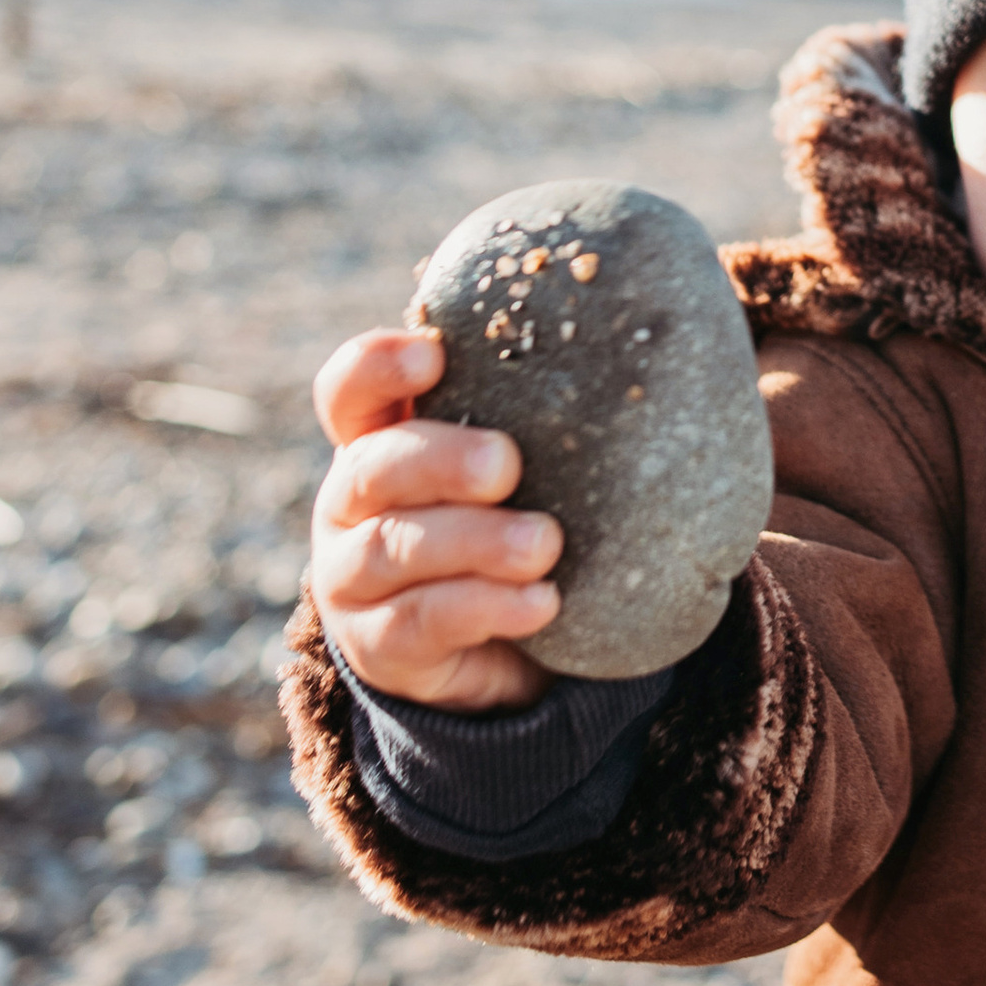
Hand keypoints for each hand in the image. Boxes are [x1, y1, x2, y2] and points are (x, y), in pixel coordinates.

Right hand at [309, 326, 562, 710]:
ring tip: (545, 544)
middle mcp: (350, 504)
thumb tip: (635, 338)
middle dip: (442, 459)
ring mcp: (351, 578)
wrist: (489, 647)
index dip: (378, 366)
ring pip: (394, 548)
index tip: (435, 355)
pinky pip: (423, 621)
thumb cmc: (502, 523)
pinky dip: (486, 608)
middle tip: (507, 465)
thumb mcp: (505, 468)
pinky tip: (541, 601)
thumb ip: (530, 415)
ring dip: (475, 541)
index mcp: (376, 442)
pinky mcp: (378, 644)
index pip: (350, 390)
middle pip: (372, 466)